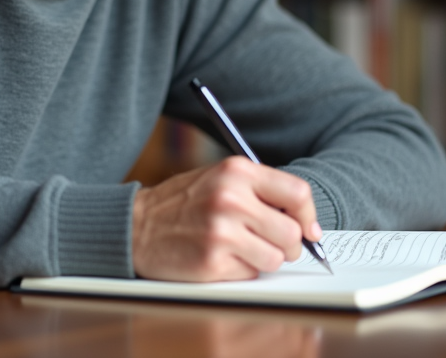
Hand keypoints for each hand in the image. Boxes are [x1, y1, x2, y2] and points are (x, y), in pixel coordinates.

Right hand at [131, 156, 322, 281]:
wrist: (136, 226)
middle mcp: (231, 199)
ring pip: (276, 258)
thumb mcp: (219, 178)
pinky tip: (220, 257)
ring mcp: (221, 231)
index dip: (308, 216)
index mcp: (236, 172)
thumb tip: (304, 222)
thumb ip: (259, 192)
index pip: (297, 193)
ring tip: (240, 248)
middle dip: (288, 244)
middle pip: (291, 233)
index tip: (309, 230)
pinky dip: (242, 269)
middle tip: (273, 244)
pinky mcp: (212, 261)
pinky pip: (251, 274)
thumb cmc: (182, 203)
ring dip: (264, 259)